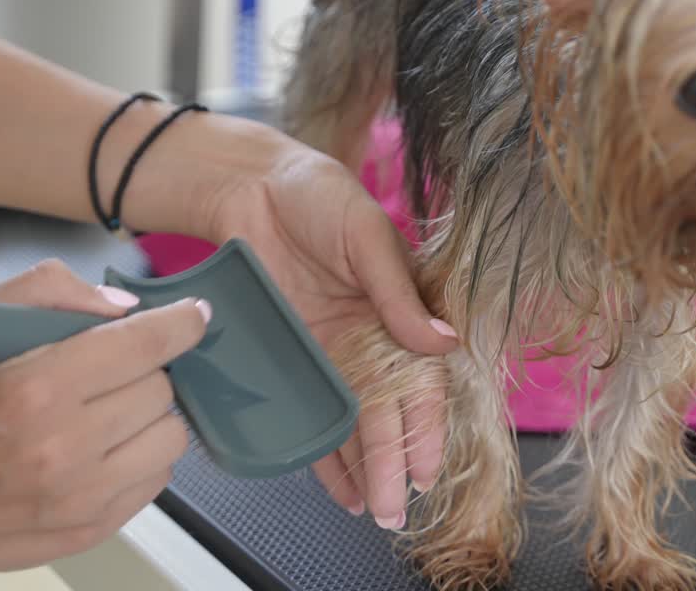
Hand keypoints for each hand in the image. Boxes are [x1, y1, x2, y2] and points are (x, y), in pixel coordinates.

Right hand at [0, 260, 208, 589]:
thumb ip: (48, 293)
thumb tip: (123, 307)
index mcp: (36, 389)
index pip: (142, 345)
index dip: (179, 325)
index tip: (192, 318)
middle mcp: (64, 447)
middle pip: (161, 388)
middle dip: (147, 370)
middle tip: (115, 370)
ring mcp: (81, 495)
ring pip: (170, 436)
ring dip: (151, 415)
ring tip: (112, 409)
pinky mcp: (91, 528)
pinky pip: (156, 479)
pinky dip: (141, 456)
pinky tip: (105, 446)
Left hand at [208, 141, 458, 528]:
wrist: (251, 186)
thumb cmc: (320, 196)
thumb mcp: (367, 238)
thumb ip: (399, 294)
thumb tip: (444, 342)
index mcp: (402, 312)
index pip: (424, 381)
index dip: (427, 427)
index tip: (428, 469)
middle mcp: (372, 341)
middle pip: (388, 413)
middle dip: (394, 462)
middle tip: (395, 507)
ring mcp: (331, 354)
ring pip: (352, 423)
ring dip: (362, 468)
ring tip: (370, 509)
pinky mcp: (292, 359)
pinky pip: (310, 412)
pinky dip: (321, 450)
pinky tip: (335, 484)